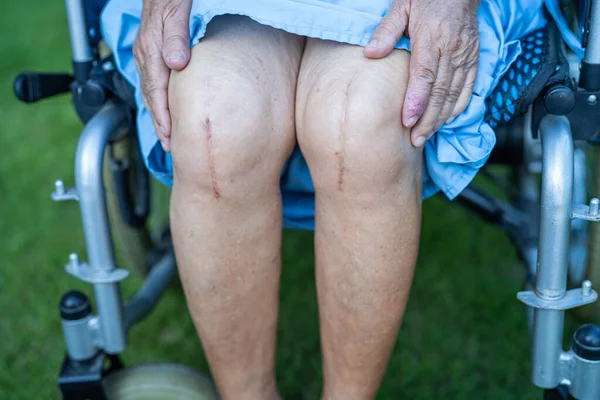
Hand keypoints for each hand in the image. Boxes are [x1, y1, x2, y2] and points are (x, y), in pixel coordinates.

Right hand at [133, 0, 191, 151]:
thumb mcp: (176, 12)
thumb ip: (176, 37)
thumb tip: (176, 64)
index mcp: (150, 50)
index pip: (155, 91)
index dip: (162, 115)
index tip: (169, 135)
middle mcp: (144, 55)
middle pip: (150, 96)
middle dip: (159, 123)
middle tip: (169, 146)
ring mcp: (145, 54)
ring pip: (150, 91)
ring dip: (158, 115)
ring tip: (167, 135)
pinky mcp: (150, 52)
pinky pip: (152, 82)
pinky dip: (158, 100)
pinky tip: (165, 109)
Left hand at [364, 0, 479, 146]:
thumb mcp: (401, 6)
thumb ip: (386, 31)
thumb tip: (370, 53)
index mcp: (431, 37)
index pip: (424, 75)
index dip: (416, 100)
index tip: (407, 121)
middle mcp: (451, 50)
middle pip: (440, 91)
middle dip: (427, 119)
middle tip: (415, 141)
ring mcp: (464, 56)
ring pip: (454, 94)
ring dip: (440, 118)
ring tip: (426, 136)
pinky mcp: (473, 59)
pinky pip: (468, 89)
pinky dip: (457, 107)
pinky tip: (446, 121)